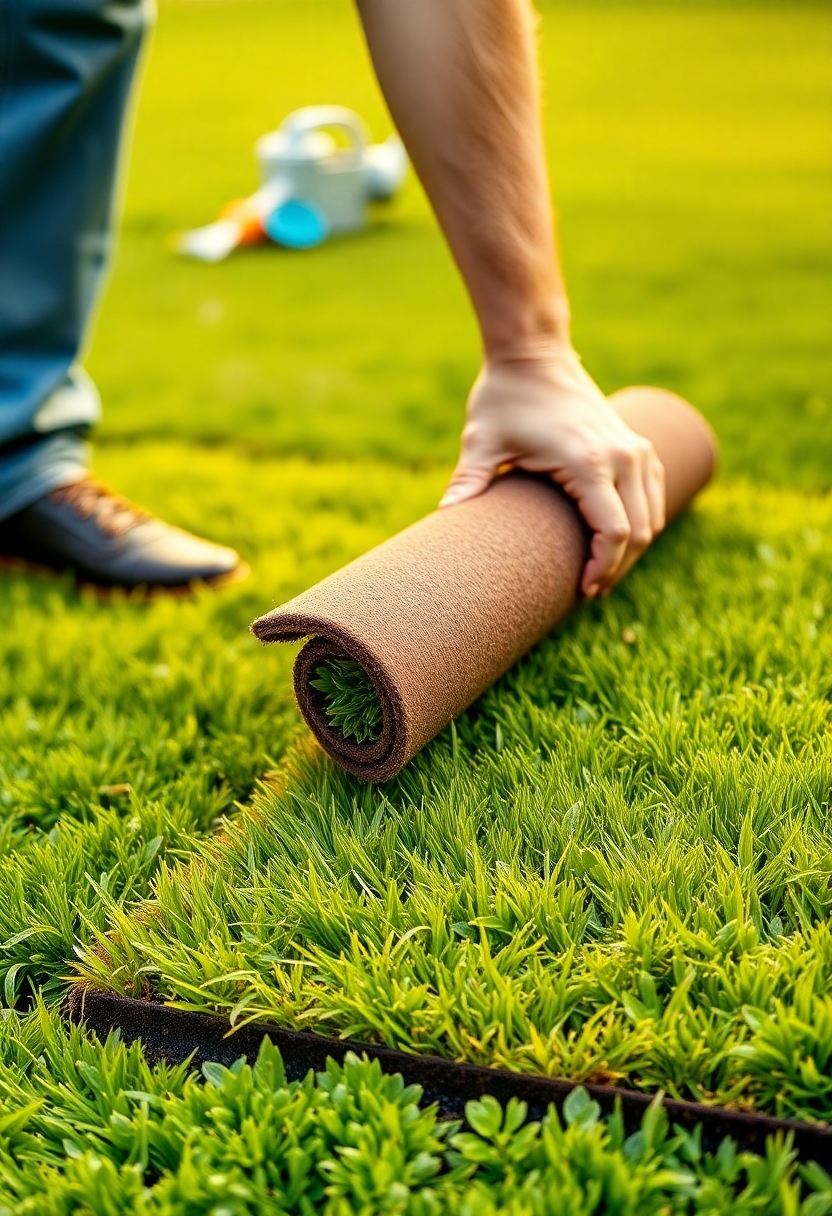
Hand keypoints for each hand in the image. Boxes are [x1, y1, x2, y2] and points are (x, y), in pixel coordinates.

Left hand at [440, 346, 665, 596]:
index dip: (603, 569)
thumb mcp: (482, 440)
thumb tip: (443, 517)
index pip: (615, 533)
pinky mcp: (636, 442)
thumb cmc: (505, 396)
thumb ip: (468, 479)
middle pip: (641, 531)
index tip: (584, 591)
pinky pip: (653, 493)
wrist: (534, 351)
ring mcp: (635, 447)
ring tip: (601, 572)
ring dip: (633, 548)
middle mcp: (623, 455)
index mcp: (589, 462)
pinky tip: (616, 539)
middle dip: (618, 568)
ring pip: (654, 514)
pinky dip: (643, 520)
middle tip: (589, 592)